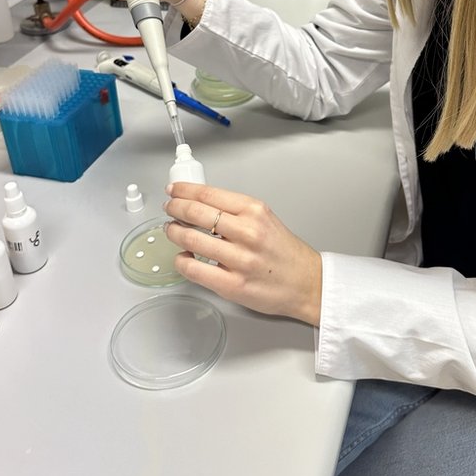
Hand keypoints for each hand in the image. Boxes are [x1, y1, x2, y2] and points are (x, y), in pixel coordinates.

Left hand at [164, 182, 322, 325]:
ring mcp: (240, 260)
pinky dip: (182, 261)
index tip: (174, 190)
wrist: (306, 283)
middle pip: (196, 213)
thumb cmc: (284, 252)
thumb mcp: (264, 218)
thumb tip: (200, 202)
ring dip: (174, 232)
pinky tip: (183, 257)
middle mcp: (247, 232)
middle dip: (175, 208)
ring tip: (173, 230)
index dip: (184, 190)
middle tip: (169, 209)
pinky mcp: (233, 285)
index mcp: (254, 211)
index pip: (209, 194)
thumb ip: (234, 210)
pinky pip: (194, 270)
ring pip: (191, 240)